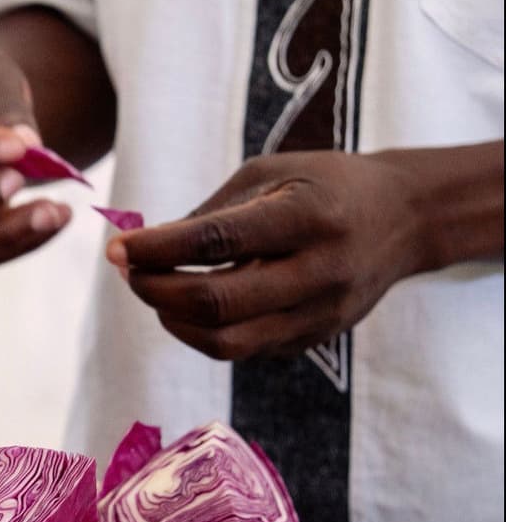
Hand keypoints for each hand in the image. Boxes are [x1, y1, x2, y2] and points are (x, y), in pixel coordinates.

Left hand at [107, 150, 427, 359]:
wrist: (404, 218)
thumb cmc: (324, 184)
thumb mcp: (271, 172)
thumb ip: (211, 212)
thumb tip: (144, 249)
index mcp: (308, 217)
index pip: (217, 242)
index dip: (157, 249)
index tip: (117, 249)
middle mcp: (319, 271)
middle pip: (217, 302)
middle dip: (156, 290)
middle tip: (127, 272)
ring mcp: (319, 314)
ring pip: (226, 341)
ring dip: (173, 319)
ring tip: (152, 290)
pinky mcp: (313, 339)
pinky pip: (243, 349)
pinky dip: (201, 332)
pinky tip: (186, 305)